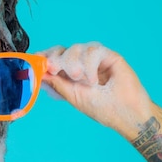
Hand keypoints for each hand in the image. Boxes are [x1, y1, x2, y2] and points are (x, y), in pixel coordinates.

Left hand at [38, 42, 157, 138]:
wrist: (125, 114)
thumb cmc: (101, 108)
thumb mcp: (72, 96)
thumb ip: (56, 83)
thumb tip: (38, 73)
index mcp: (68, 74)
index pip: (53, 58)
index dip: (44, 56)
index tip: (36, 59)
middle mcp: (80, 64)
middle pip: (62, 50)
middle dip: (55, 58)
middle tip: (54, 69)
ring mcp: (94, 59)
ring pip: (76, 48)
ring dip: (73, 63)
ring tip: (81, 80)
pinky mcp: (108, 56)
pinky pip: (92, 50)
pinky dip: (89, 64)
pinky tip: (94, 79)